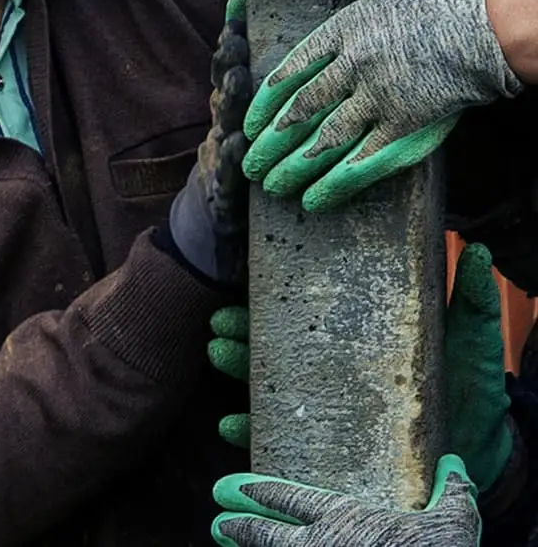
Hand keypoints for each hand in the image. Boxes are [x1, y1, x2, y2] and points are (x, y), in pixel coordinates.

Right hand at [165, 0, 251, 287]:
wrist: (213, 230)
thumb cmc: (247, 165)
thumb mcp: (256, 116)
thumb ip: (268, 78)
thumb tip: (286, 22)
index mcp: (237, 99)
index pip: (238, 49)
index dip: (238, 16)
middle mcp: (224, 118)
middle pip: (226, 73)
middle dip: (230, 42)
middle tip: (238, 12)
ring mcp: (218, 151)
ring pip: (224, 116)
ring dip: (229, 93)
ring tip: (237, 69)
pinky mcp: (222, 192)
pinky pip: (226, 172)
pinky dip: (228, 158)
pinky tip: (234, 146)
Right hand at [207, 245, 513, 492]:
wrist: (484, 451)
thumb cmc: (473, 390)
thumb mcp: (472, 341)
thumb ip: (471, 301)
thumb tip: (477, 250)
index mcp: (361, 335)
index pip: (312, 308)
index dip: (277, 294)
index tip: (249, 279)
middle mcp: (338, 367)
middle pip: (279, 341)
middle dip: (241, 329)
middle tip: (219, 321)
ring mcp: (331, 405)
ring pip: (271, 381)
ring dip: (239, 367)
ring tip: (218, 351)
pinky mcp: (330, 446)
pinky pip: (281, 437)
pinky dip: (250, 428)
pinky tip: (231, 422)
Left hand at [212, 454, 478, 545]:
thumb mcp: (453, 525)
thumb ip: (451, 492)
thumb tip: (456, 464)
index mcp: (342, 520)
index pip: (289, 499)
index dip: (261, 492)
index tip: (234, 487)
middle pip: (267, 534)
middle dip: (240, 526)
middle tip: (217, 520)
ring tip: (223, 540)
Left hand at [242, 0, 520, 212]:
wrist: (486, 30)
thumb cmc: (438, 1)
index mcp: (343, 30)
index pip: (290, 69)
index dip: (266, 101)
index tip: (250, 123)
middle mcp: (353, 66)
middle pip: (302, 109)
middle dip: (271, 142)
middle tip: (250, 163)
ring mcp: (378, 98)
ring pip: (324, 140)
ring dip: (293, 166)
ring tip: (270, 185)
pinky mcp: (405, 126)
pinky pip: (362, 161)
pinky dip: (334, 183)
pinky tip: (313, 200)